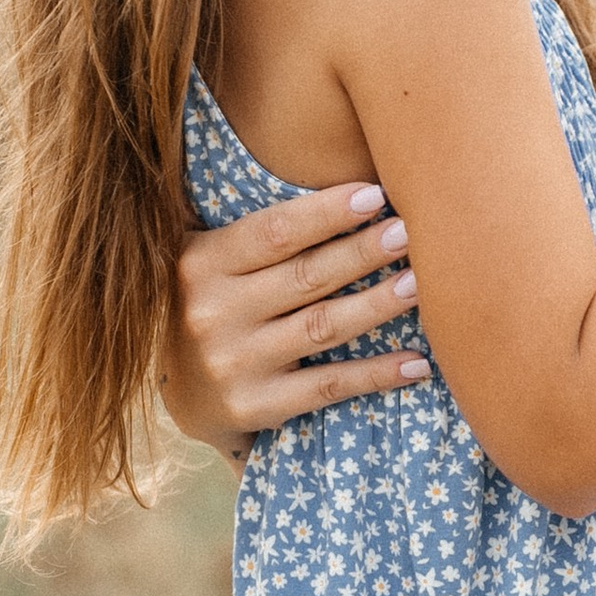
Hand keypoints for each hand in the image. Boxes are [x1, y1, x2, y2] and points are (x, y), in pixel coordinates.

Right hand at [163, 184, 427, 455]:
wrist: (174, 393)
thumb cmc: (208, 305)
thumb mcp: (206, 260)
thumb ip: (253, 231)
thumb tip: (342, 188)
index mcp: (201, 264)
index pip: (273, 232)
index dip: (326, 213)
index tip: (375, 195)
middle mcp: (213, 313)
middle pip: (306, 277)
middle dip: (364, 252)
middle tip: (411, 232)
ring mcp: (234, 363)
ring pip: (323, 327)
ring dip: (378, 305)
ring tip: (421, 284)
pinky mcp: (255, 406)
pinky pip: (328, 387)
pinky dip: (376, 374)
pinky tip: (417, 362)